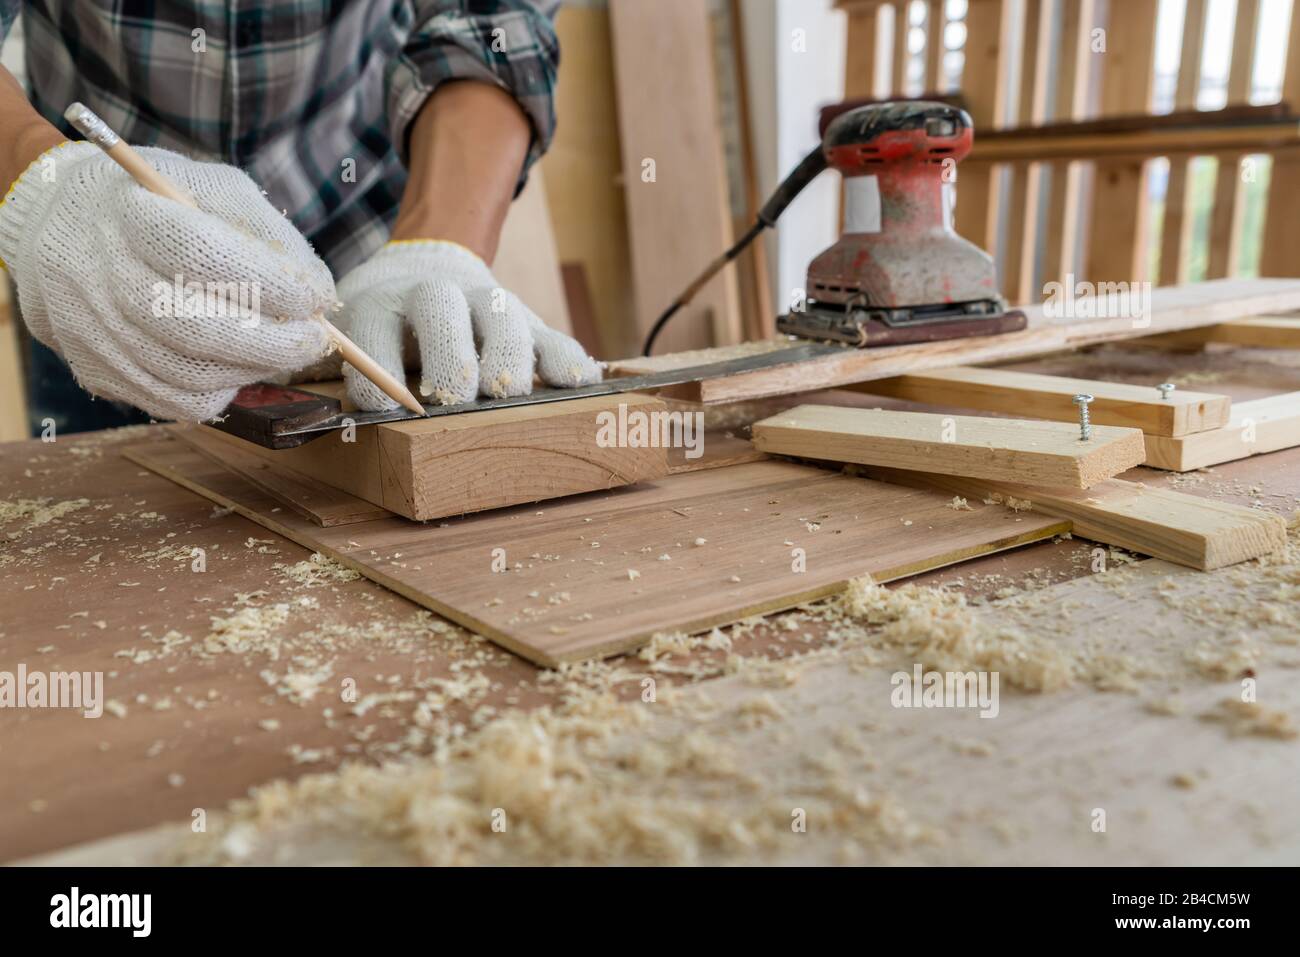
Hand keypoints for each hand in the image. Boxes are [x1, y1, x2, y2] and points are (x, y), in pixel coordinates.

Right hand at [0, 141, 334, 420]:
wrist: (58, 226)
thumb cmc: (154, 205)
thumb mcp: (206, 188)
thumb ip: (263, 230)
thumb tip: (318, 292)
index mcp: (128, 214)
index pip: (203, 254)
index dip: (271, 283)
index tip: (316, 297)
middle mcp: (100, 273)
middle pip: (194, 327)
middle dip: (272, 342)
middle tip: (315, 340)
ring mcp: (92, 329)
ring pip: (188, 375)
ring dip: (252, 370)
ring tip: (282, 351)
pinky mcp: (96, 370)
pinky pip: (174, 403)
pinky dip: (220, 393)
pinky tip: (238, 367)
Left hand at [333, 239, 601, 409]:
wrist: (430, 265)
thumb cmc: (382, 325)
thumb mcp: (345, 333)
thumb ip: (319, 364)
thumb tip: (279, 402)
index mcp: (379, 305)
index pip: (374, 339)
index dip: (377, 382)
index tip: (381, 413)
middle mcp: (435, 296)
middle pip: (445, 319)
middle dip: (450, 365)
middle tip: (451, 402)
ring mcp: (489, 305)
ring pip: (505, 323)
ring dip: (508, 364)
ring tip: (506, 398)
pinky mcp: (530, 320)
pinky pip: (556, 337)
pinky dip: (568, 362)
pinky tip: (576, 384)